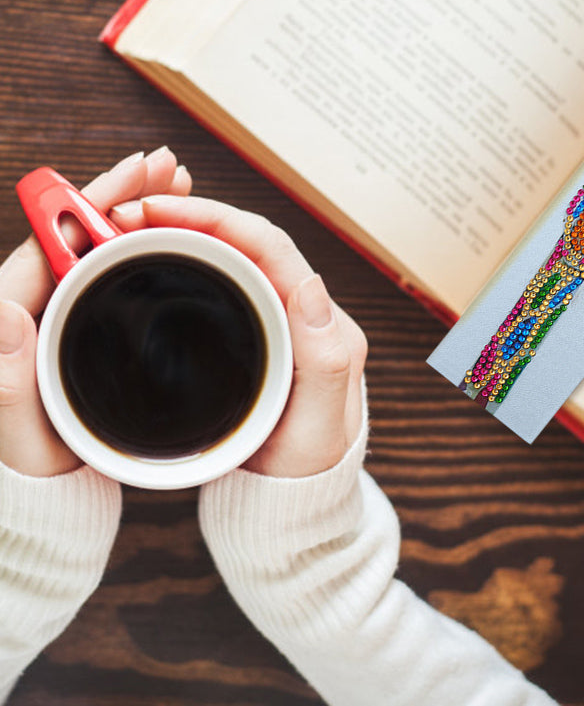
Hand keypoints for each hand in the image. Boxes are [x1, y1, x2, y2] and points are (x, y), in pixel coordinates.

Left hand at [0, 148, 192, 476]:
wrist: (53, 495)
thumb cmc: (35, 468)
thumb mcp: (22, 435)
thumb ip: (6, 382)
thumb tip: (4, 312)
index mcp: (16, 317)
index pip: (55, 243)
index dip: (95, 201)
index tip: (134, 173)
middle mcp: (38, 306)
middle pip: (82, 233)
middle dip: (126, 193)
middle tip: (171, 166)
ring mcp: (65, 313)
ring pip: (102, 247)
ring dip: (140, 211)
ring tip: (178, 185)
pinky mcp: (87, 326)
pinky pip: (116, 272)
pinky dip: (145, 245)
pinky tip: (173, 233)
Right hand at [111, 195, 366, 477]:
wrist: (297, 503)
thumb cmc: (309, 470)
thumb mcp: (319, 426)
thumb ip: (323, 359)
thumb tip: (311, 285)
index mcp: (324, 324)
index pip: (271, 247)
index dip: (217, 218)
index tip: (160, 210)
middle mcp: (307, 313)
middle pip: (250, 242)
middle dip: (193, 215)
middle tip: (130, 212)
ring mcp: (283, 321)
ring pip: (237, 257)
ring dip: (189, 233)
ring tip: (135, 225)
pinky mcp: (262, 334)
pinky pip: (228, 282)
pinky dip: (192, 262)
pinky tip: (158, 261)